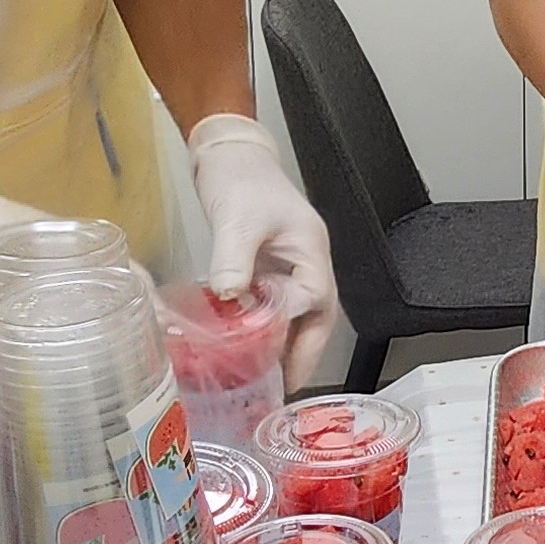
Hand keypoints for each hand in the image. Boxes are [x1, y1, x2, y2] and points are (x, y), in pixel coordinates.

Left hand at [186, 114, 339, 382]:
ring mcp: (288, 267)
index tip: (279, 365)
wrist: (228, 155)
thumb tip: (228, 296)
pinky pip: (272, 306)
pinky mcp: (267, 268)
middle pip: (316, 318)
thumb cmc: (242, 179)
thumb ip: (234, 257)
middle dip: (304, 354)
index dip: (298, 334)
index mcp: (311, 252)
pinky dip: (263, 328)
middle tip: (286, 388)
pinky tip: (245, 346)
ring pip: (296, 315)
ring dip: (285, 346)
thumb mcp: (237, 218)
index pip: (313, 302)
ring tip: (268, 378)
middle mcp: (306, 264)